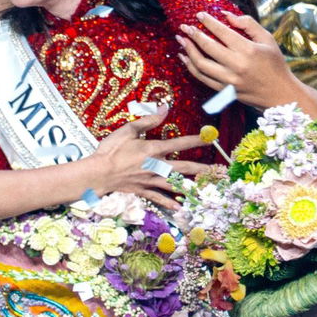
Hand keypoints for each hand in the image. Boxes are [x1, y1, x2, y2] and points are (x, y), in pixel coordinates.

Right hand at [84, 106, 201, 208]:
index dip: (196, 139)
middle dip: (203, 169)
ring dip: (193, 187)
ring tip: (207, 191)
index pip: (180, 143)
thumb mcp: (128, 130)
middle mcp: (156, 166)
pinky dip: (169, 204)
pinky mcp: (143, 191)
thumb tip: (164, 108)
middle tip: (218, 171)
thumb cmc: (110, 150)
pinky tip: (180, 208)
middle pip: (184, 168)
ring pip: (176, 185)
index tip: (210, 137)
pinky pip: (159, 198)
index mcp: (153, 150)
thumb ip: (148, 120)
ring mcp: (150, 180)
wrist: (98, 173)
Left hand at [177, 11, 308, 108]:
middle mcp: (236, 65)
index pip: (222, 32)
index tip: (199, 15)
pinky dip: (191, 67)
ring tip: (181, 40)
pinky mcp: (224, 91)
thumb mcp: (267, 39)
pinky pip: (202, 78)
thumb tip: (225, 15)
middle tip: (184, 26)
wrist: (279, 94)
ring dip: (188, 50)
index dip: (208, 22)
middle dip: (193, 34)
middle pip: (207, 47)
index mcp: (248, 50)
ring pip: (200, 64)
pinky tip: (185, 57)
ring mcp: (228, 80)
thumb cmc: (274, 63)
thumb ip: (248, 24)